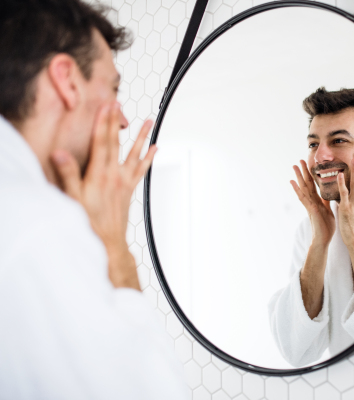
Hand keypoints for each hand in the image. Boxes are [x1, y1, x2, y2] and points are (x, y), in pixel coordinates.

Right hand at [51, 101, 156, 289]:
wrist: (109, 242)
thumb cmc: (90, 222)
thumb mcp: (73, 199)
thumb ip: (67, 175)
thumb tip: (60, 154)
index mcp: (100, 175)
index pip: (102, 142)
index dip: (103, 122)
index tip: (106, 106)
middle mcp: (115, 175)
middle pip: (116, 143)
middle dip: (116, 121)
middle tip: (118, 104)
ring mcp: (125, 181)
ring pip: (135, 153)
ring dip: (141, 136)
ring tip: (149, 121)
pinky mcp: (130, 188)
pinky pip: (142, 169)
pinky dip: (148, 157)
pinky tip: (155, 148)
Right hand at [291, 160, 335, 246]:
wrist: (323, 240)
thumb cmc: (326, 227)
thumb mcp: (329, 210)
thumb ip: (327, 201)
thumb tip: (330, 193)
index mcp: (318, 201)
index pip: (314, 185)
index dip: (312, 175)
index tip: (309, 165)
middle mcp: (312, 201)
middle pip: (307, 184)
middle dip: (303, 172)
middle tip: (299, 160)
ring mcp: (309, 205)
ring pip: (303, 188)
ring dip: (298, 177)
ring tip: (294, 166)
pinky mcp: (310, 209)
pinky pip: (303, 198)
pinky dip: (297, 189)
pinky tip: (293, 182)